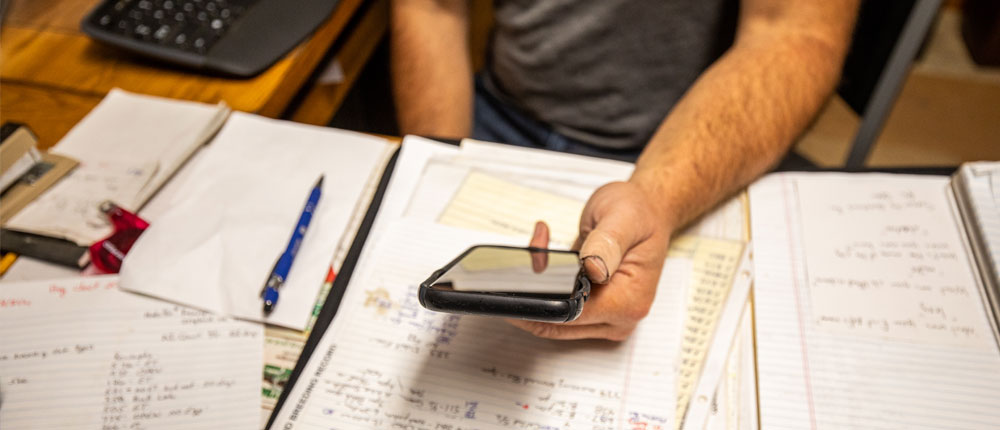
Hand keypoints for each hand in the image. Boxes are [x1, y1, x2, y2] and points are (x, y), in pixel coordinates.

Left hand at [507, 181, 672, 340]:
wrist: (649, 212)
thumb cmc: (639, 213)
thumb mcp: (622, 219)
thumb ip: (606, 245)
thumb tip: (593, 270)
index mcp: (628, 302)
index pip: (571, 314)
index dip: (542, 295)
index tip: (531, 264)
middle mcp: (618, 318)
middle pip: (557, 321)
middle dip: (536, 288)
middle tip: (535, 249)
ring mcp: (605, 317)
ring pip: (552, 317)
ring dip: (538, 286)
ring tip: (541, 248)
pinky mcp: (593, 310)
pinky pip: (559, 308)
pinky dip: (546, 286)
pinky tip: (546, 256)